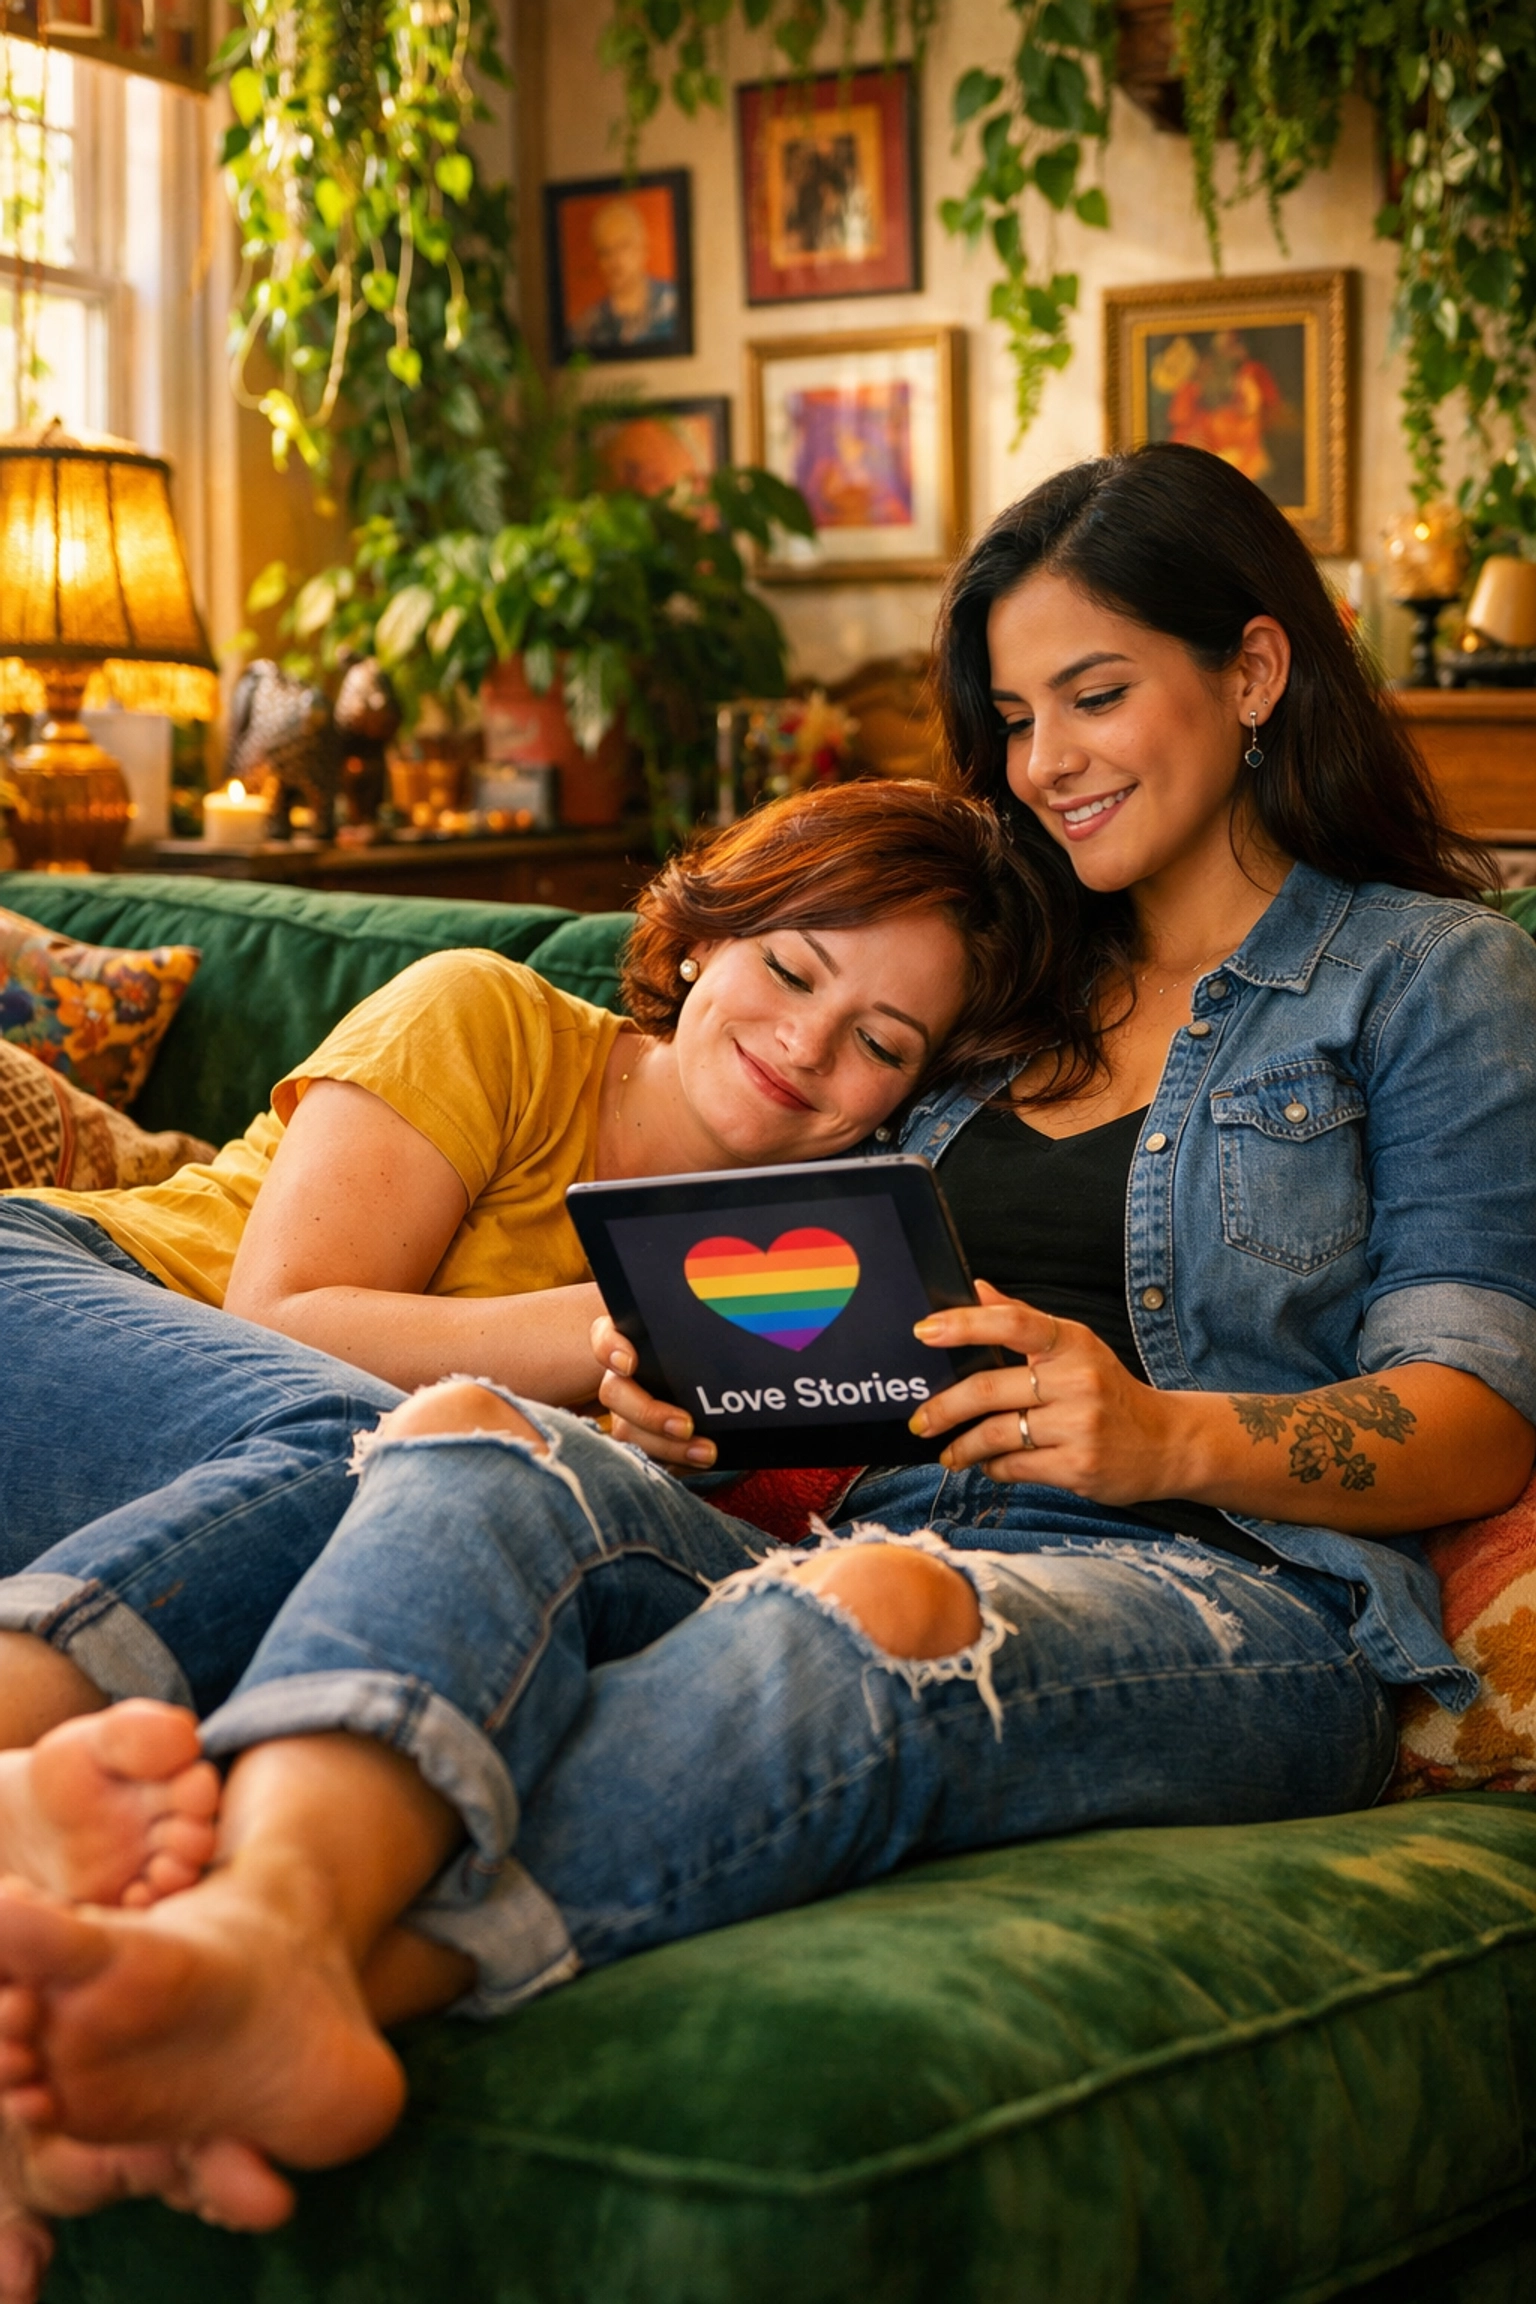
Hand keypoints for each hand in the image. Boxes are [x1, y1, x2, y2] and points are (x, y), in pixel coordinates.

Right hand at [591, 1314, 716, 1468]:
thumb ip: (703, 1332)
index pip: (606, 1338)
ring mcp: (625, 1410)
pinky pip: (645, 1456)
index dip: (611, 1350)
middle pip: (615, 1393)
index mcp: (632, 1341)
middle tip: (686, 1425)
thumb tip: (736, 1339)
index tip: (629, 1364)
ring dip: (667, 1447)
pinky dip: (673, 1463)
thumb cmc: (707, 1356)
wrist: (718, 1383)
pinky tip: (699, 1463)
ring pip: (627, 1431)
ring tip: (706, 1452)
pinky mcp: (640, 1440)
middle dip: (649, 1413)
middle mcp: (621, 1377)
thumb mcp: (703, 1343)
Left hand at [909, 1281, 1180, 1501]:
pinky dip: (992, 1468)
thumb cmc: (1107, 1390)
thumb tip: (976, 1287)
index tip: (923, 1331)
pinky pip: (1015, 1467)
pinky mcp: (1078, 1467)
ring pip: (996, 1434)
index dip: (964, 1324)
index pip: (1012, 1322)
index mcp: (1071, 1342)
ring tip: (949, 1453)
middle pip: (989, 1388)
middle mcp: (1077, 1380)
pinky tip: (988, 1465)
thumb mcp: (1074, 1347)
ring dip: (963, 1447)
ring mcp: (1079, 1425)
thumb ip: (1022, 1318)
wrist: (1167, 1443)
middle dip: (944, 1408)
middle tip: (920, 1420)